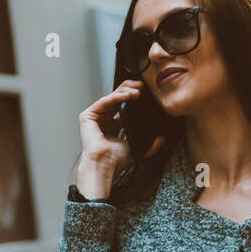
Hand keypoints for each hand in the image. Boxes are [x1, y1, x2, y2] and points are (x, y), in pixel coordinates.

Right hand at [75, 81, 164, 197]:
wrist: (105, 165)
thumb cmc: (116, 160)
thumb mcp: (138, 148)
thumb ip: (151, 144)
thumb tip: (162, 139)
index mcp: (112, 126)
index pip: (122, 107)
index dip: (132, 98)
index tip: (144, 94)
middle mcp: (103, 120)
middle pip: (116, 99)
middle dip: (129, 90)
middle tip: (141, 86)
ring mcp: (94, 117)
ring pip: (110, 98)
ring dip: (125, 92)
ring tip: (137, 91)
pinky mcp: (87, 116)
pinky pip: (104, 102)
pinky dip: (116, 97)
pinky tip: (127, 95)